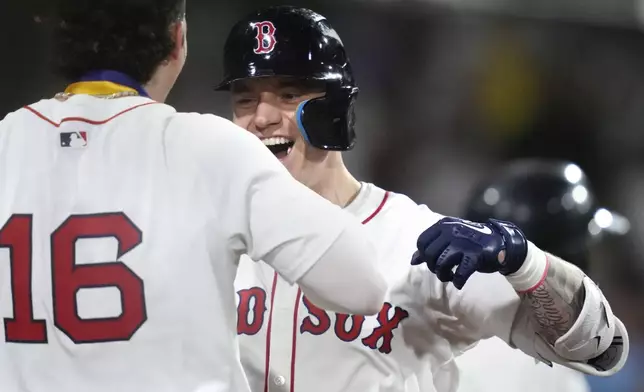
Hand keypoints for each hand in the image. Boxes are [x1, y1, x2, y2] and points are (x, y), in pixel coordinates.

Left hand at [411, 217, 527, 288]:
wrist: (500, 242)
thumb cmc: (470, 242)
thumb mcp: (449, 239)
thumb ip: (431, 247)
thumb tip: (412, 261)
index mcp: (444, 225)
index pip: (422, 242)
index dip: (423, 255)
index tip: (433, 261)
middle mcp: (452, 231)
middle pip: (429, 255)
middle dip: (433, 267)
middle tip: (443, 271)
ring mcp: (463, 243)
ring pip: (441, 264)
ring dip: (443, 275)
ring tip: (450, 276)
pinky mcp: (475, 255)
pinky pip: (460, 273)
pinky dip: (458, 281)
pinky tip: (459, 282)